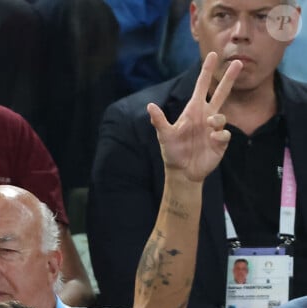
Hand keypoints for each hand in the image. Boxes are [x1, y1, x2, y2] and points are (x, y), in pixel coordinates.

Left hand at [147, 52, 241, 182]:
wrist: (183, 172)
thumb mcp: (165, 136)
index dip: (206, 71)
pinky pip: (224, 134)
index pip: (201, 87)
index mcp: (193, 110)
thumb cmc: (173, 152)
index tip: (212, 55)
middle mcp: (206, 116)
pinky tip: (211, 141)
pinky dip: (219, 136)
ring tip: (208, 127)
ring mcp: (214, 129)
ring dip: (216, 120)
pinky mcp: (220, 142)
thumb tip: (150, 106)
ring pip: (222, 116)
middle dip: (229, 78)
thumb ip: (159, 121)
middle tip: (239, 62)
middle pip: (221, 93)